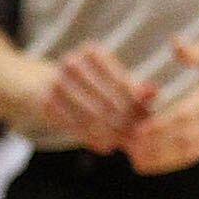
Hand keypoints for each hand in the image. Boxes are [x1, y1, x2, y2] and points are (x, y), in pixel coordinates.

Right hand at [35, 42, 155, 151]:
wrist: (47, 84)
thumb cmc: (91, 84)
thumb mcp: (113, 79)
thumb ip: (134, 87)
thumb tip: (152, 91)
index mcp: (91, 52)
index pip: (120, 83)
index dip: (135, 105)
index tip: (147, 122)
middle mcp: (71, 63)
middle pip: (106, 100)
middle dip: (125, 122)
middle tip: (138, 139)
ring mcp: (56, 83)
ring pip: (92, 116)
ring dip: (111, 134)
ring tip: (124, 144)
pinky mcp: (47, 103)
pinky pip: (76, 126)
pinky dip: (93, 139)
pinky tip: (106, 147)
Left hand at [125, 35, 198, 174]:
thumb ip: (197, 50)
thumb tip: (175, 43)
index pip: (186, 114)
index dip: (161, 124)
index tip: (138, 129)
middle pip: (185, 138)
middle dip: (156, 146)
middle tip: (128, 149)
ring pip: (190, 152)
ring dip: (161, 160)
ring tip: (135, 163)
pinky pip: (195, 156)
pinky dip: (172, 163)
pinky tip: (151, 165)